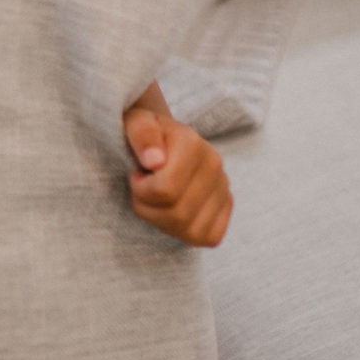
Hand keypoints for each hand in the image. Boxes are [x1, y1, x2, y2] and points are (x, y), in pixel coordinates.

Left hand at [123, 101, 230, 246]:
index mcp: (192, 144)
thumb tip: (154, 161)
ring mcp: (223, 187)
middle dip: (147, 208)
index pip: (166, 189)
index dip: (140, 189)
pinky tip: (170, 211)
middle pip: (178, 214)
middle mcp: (214, 165)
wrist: (159, 137)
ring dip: (161, 222)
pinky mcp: (226, 206)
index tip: (135, 175)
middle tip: (140, 190)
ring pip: (191, 230)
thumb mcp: (134, 123)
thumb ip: (142, 134)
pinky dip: (183, 232)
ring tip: (153, 200)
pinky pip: (207, 236)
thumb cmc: (142, 135)